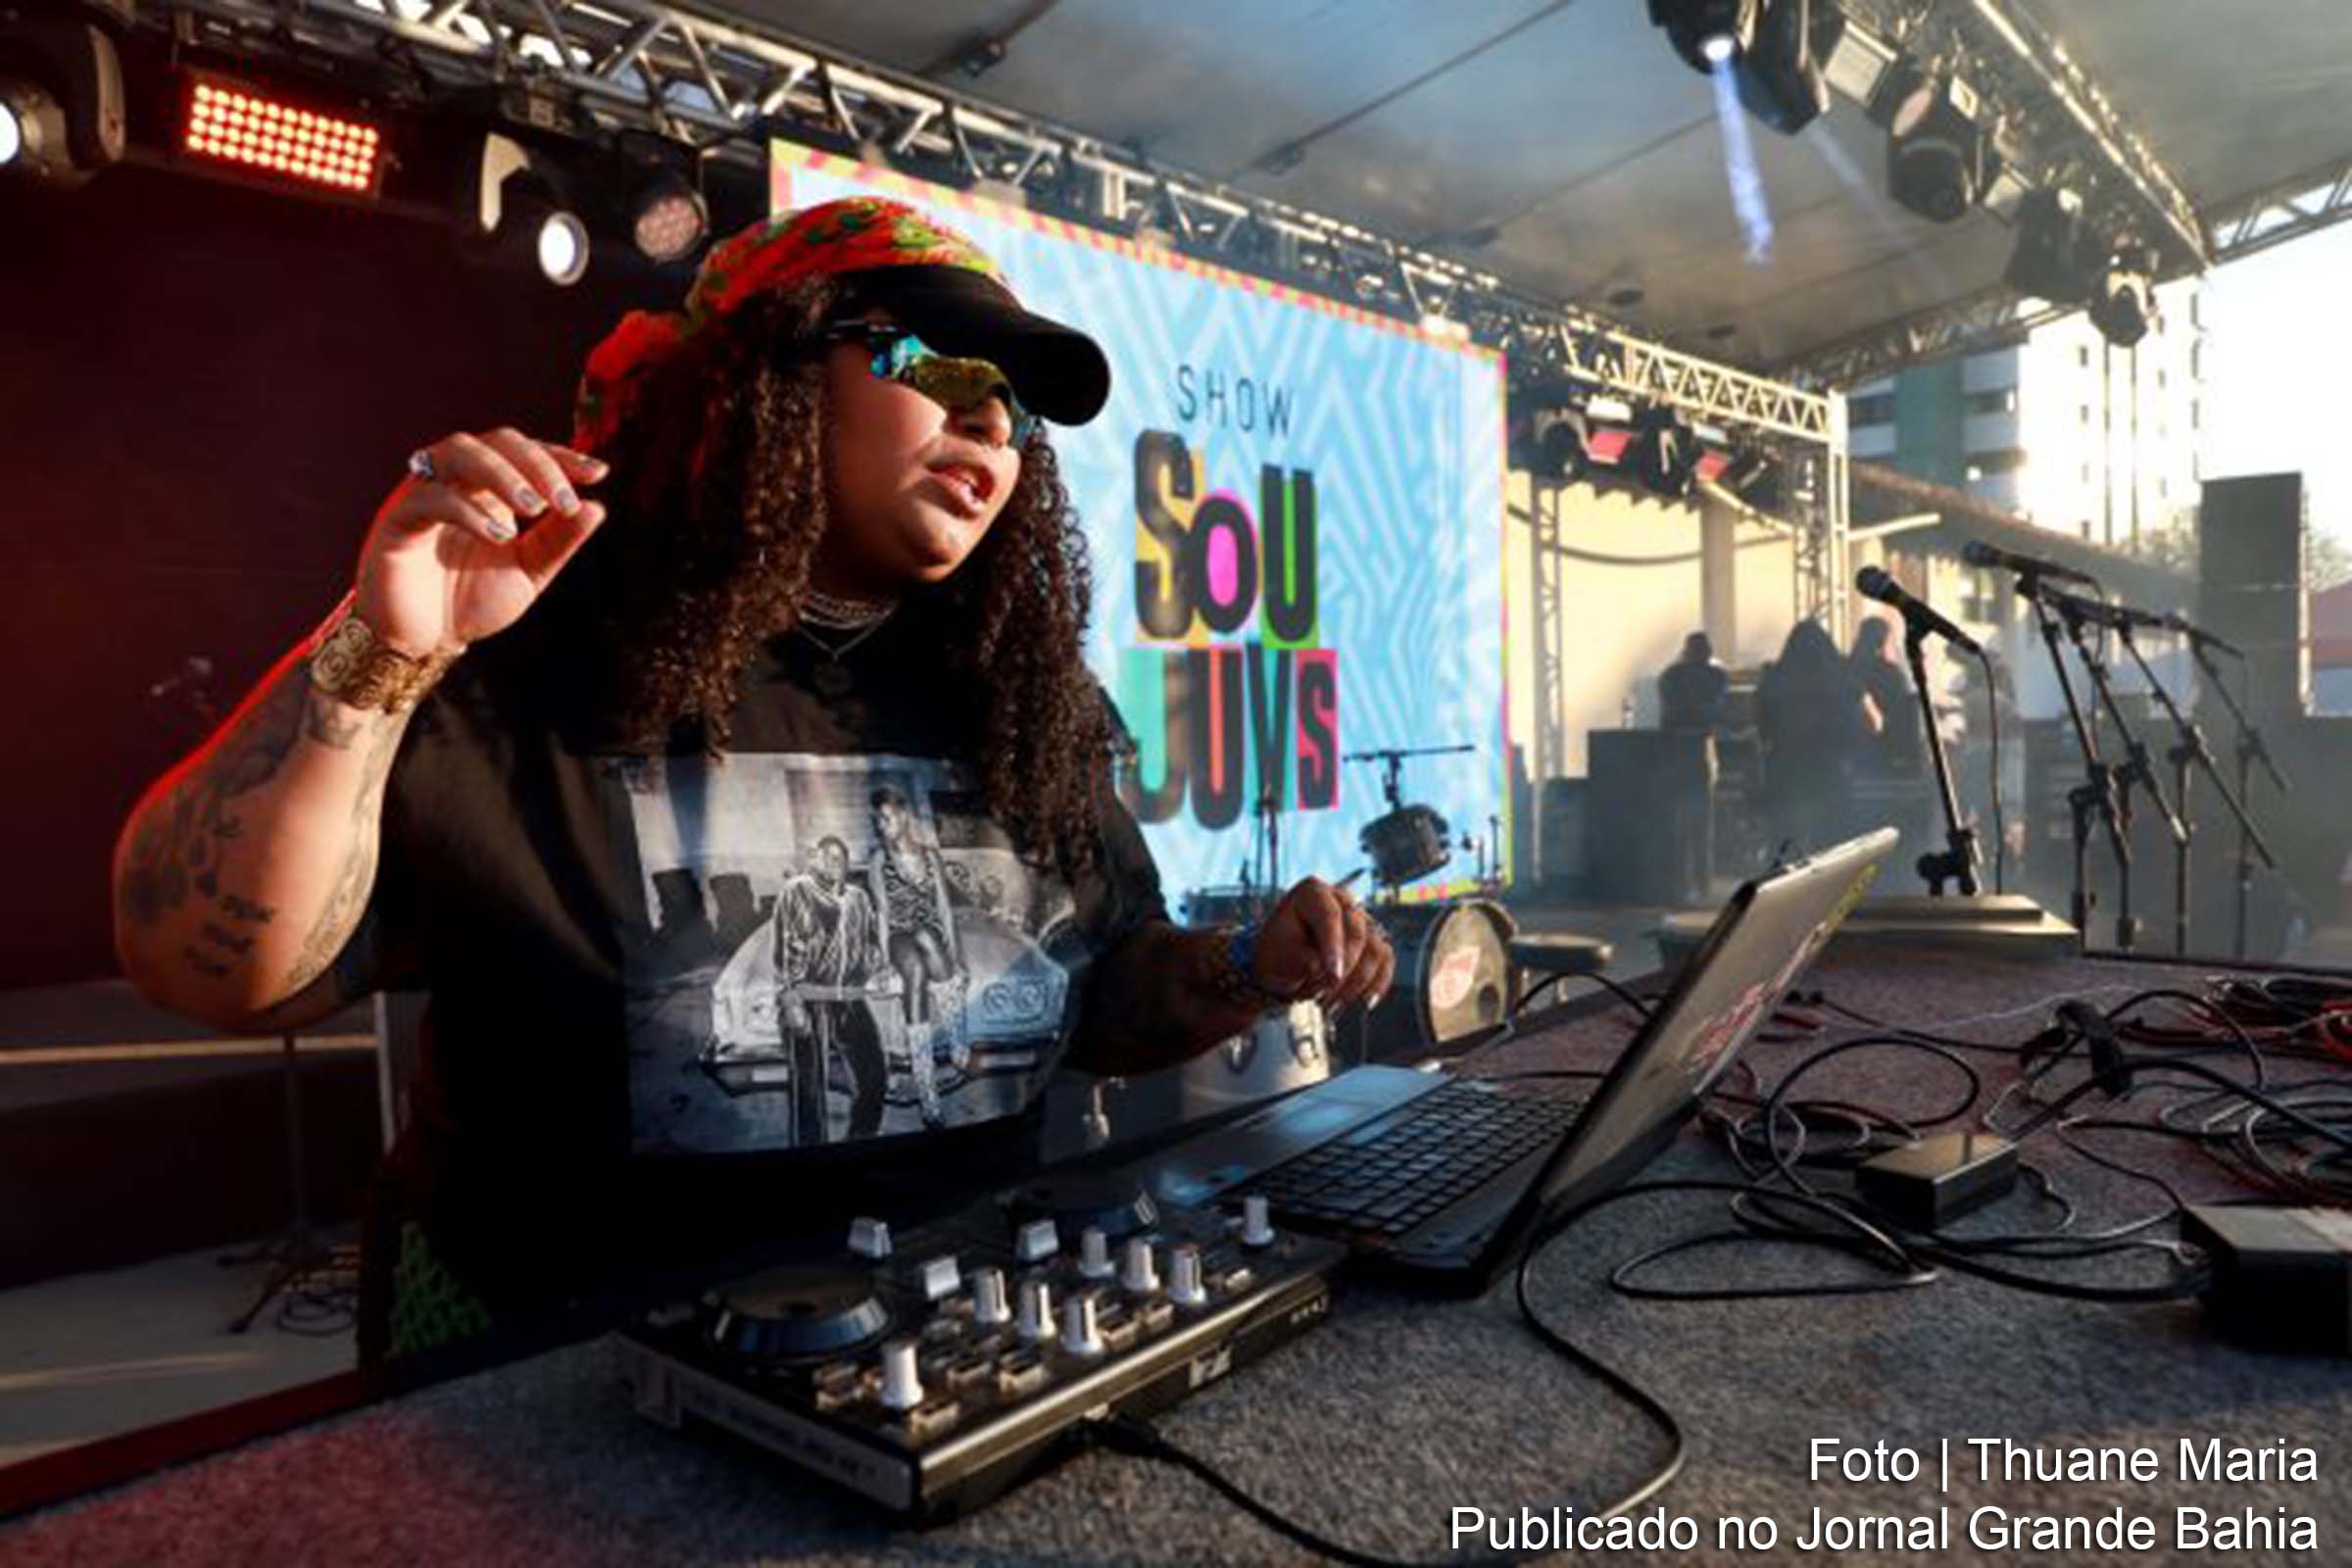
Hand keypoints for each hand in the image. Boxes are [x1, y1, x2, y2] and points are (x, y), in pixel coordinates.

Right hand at [352, 428, 611, 656]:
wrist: (422, 641)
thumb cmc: (470, 602)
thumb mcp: (527, 572)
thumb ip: (558, 541)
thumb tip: (597, 507)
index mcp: (489, 488)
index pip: (526, 453)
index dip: (562, 457)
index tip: (598, 473)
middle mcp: (456, 480)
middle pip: (497, 441)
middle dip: (537, 465)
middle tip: (564, 501)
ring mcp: (423, 492)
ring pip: (460, 451)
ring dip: (503, 474)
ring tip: (535, 509)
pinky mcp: (396, 518)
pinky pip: (431, 497)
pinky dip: (469, 511)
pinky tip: (501, 536)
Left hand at [1252, 876, 1393, 1011]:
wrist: (1283, 963)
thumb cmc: (1278, 954)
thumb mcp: (1279, 956)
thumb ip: (1300, 958)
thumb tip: (1321, 966)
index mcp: (1312, 892)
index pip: (1329, 916)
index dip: (1333, 947)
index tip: (1332, 975)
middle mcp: (1342, 899)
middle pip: (1356, 932)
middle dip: (1342, 971)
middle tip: (1321, 999)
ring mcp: (1361, 918)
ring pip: (1375, 949)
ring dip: (1356, 982)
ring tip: (1330, 1004)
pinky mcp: (1373, 939)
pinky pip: (1386, 959)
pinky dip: (1378, 983)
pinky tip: (1365, 1002)